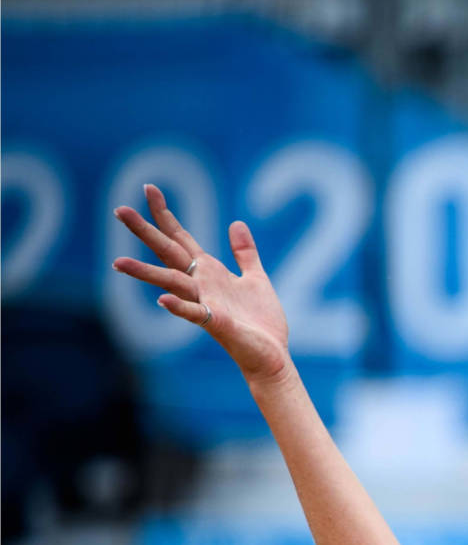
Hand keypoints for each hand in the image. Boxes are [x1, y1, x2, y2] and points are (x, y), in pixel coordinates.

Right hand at [112, 186, 289, 383]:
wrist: (272, 356)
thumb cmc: (261, 322)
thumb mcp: (256, 279)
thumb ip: (244, 253)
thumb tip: (237, 224)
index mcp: (210, 273)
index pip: (181, 239)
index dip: (166, 215)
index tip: (149, 189)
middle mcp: (201, 286)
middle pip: (169, 254)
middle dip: (145, 233)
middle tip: (119, 210)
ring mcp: (206, 304)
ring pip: (171, 283)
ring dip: (146, 273)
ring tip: (117, 262)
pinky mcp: (218, 324)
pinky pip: (194, 314)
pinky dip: (179, 307)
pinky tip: (161, 300)